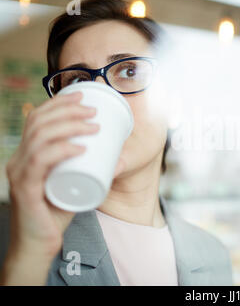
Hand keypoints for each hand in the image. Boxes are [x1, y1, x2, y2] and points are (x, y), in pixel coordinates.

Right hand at [5, 91, 99, 258]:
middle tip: (93, 110)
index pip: (37, 119)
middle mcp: (19, 160)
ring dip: (69, 126)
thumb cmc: (57, 212)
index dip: (58, 103)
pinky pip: (40, 162)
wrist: (39, 244)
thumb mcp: (74, 183)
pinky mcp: (25, 190)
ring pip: (40, 138)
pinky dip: (61, 150)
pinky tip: (80, 147)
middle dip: (68, 110)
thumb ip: (91, 170)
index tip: (83, 95)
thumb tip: (120, 157)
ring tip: (94, 126)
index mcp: (27, 154)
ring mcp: (20, 174)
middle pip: (39, 123)